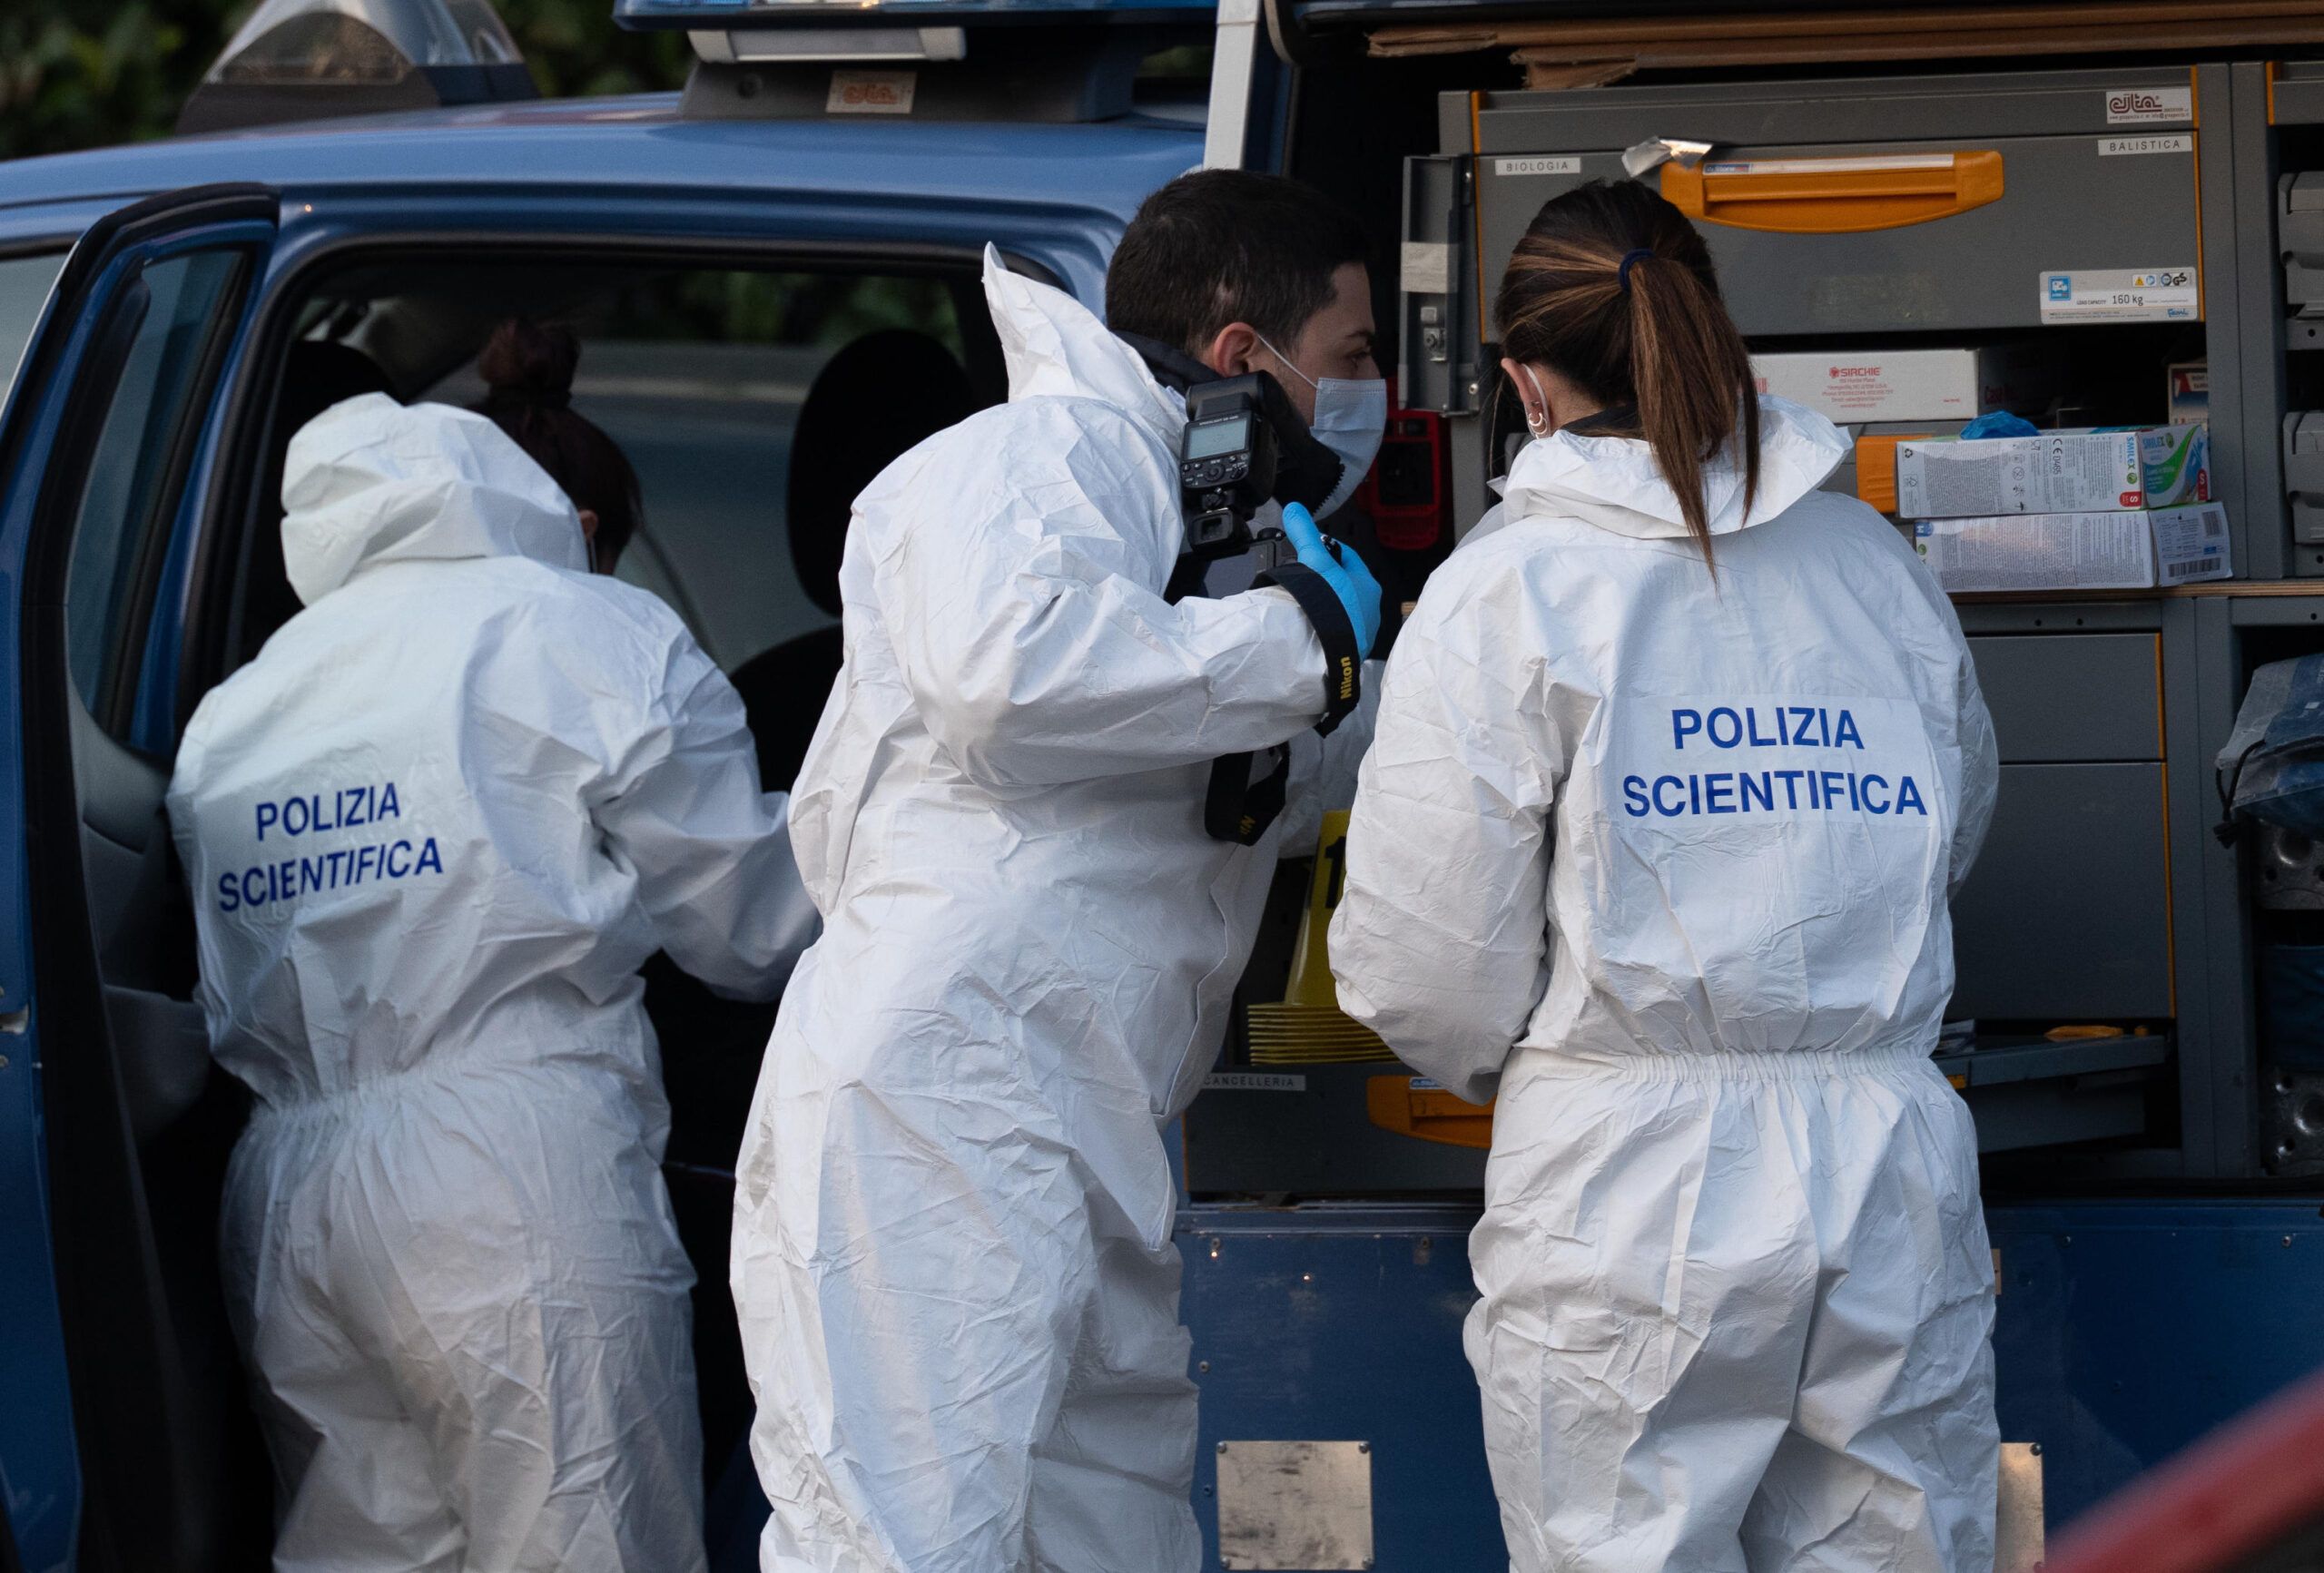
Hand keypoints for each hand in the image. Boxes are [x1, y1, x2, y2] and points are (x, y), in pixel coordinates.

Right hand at [1280, 503, 1381, 658]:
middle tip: (1307, 574)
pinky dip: (1326, 625)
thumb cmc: (1329, 605)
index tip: (1314, 547)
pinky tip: (1312, 625)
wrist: (1326, 647)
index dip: (1330, 549)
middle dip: (1328, 579)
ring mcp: (1363, 632)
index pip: (1349, 558)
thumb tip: (1295, 509)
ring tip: (1307, 602)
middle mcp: (1371, 610)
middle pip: (1347, 585)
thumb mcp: (1314, 561)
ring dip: (1328, 604)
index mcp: (1369, 585)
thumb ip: (1305, 533)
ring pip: (1344, 610)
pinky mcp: (1351, 650)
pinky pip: (1339, 631)